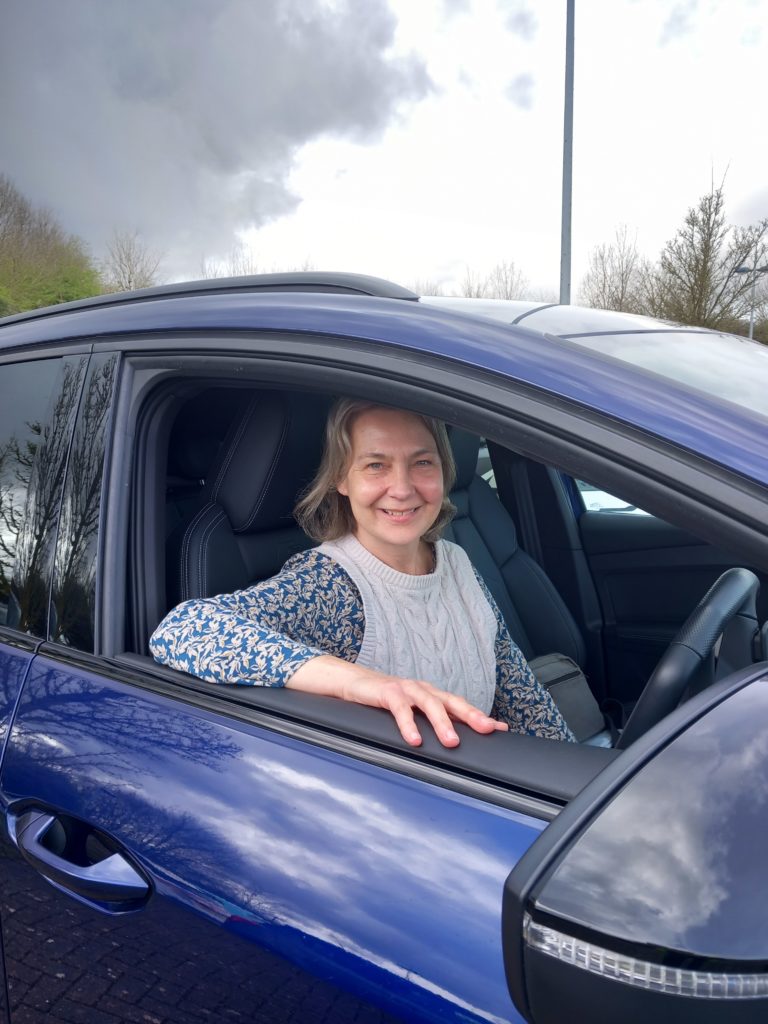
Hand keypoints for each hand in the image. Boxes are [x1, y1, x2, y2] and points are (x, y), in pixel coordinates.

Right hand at [287, 656, 507, 746]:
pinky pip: (400, 709)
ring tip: (452, 742)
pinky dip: (408, 724)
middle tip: (487, 730)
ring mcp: (405, 689)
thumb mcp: (410, 713)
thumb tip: (452, 743)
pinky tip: (414, 740)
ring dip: (442, 723)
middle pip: (451, 702)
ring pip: (429, 703)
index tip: (502, 730)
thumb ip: (430, 723)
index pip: (461, 705)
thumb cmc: (384, 701)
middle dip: (471, 715)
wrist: (351, 683)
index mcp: (431, 695)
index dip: (480, 716)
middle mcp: (422, 689)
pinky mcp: (386, 692)